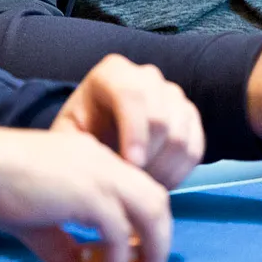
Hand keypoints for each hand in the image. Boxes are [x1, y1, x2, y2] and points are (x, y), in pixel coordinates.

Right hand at [0, 126, 171, 261]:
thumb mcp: (40, 223)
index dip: (145, 221)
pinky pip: (118, 231)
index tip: (142, 251)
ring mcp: (101, 175)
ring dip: (154, 247)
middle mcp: (107, 163)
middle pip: (155, 197)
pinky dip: (119, 259)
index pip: (139, 187)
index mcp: (97, 161)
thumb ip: (65, 248)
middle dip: (161, 236)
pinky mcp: (90, 194)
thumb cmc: (1, 188)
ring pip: (150, 209)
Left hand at [52, 54, 204, 187]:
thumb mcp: (66, 135)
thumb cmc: (78, 135)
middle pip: (160, 118)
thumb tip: (105, 167)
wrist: (95, 136)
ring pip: (180, 135)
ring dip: (162, 170)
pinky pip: (195, 148)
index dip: (134, 132)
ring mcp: (172, 95)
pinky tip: (157, 185)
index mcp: (113, 72)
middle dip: (147, 159)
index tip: (128, 166)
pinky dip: (179, 173)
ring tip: (139, 188)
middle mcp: (147, 76)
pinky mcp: (189, 116)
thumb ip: (78, 143)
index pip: (132, 95)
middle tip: (130, 186)